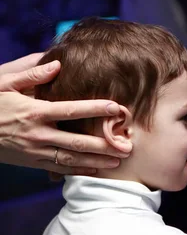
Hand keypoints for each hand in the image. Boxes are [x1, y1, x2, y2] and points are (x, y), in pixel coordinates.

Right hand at [0, 54, 131, 176]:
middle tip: (127, 147)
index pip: (71, 110)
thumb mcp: (3, 82)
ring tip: (119, 162)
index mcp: (33, 111)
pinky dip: (78, 170)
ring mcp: (34, 150)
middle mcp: (37, 134)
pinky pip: (59, 168)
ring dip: (96, 161)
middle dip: (104, 145)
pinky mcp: (31, 161)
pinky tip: (96, 170)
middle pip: (77, 141)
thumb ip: (31, 74)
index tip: (117, 108)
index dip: (95, 109)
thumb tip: (57, 64)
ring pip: (71, 159)